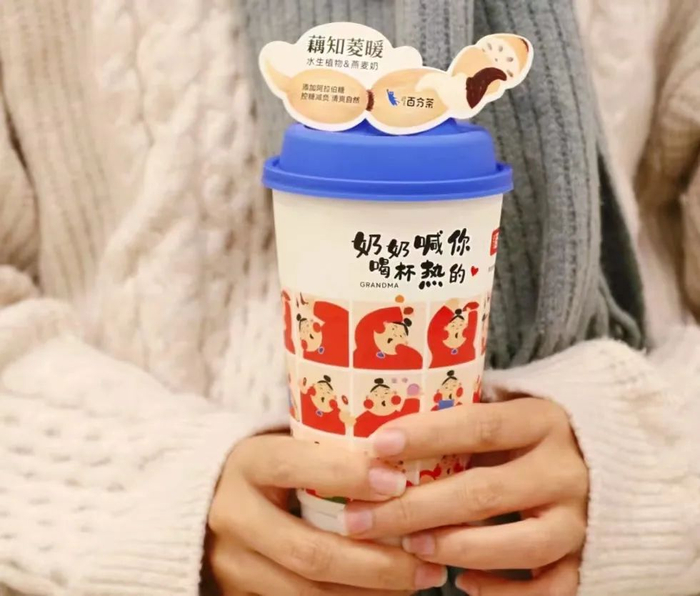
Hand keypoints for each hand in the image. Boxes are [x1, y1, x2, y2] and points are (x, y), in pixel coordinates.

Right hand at [206, 434, 446, 594]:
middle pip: (309, 551)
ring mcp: (234, 562)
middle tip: (427, 560)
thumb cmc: (270, 465)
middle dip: (375, 562)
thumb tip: (405, 447)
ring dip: (370, 592)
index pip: (295, 467)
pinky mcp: (240, 592)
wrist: (209, 499)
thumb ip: (328, 446)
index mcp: (248, 464)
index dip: (346, 475)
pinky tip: (387, 594)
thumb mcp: (286, 444)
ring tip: (420, 580)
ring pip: (307, 592)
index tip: (397, 483)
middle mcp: (234, 515)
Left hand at [341, 399, 588, 594]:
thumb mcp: (509, 411)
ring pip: (521, 544)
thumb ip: (465, 420)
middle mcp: (566, 468)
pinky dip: (505, 592)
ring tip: (411, 547)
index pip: (480, 425)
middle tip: (364, 518)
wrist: (615, 456)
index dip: (428, 435)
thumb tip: (387, 435)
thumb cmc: (534, 432)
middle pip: (485, 491)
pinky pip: (552, 587)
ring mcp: (581, 516)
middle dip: (417, 507)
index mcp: (543, 420)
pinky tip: (463, 584)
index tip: (378, 445)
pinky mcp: (590, 555)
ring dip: (458, 548)